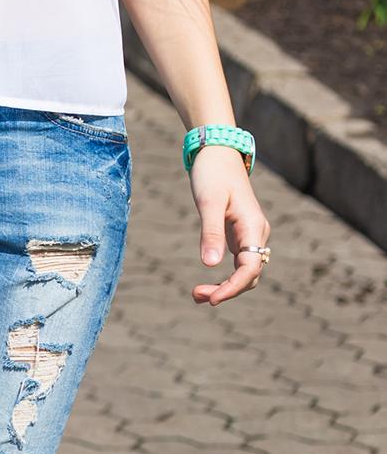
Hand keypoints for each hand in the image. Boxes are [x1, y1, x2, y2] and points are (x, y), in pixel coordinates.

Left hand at [188, 147, 268, 305]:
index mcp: (253, 226)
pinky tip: (204, 284)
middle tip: (196, 296)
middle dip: (227, 290)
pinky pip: (237, 264)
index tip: (212, 299)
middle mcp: (256, 233)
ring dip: (225, 287)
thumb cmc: (213, 175)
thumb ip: (211, 232)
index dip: (233, 286)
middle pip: (250, 274)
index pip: (250, 267)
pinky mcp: (239, 235)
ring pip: (244, 272)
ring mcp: (249, 235)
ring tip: (196, 295)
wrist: (218, 154)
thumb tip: (210, 265)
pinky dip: (223, 277)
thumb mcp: (209, 202)